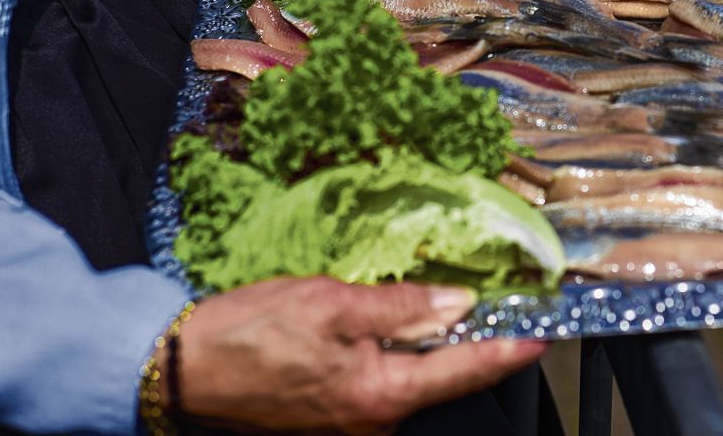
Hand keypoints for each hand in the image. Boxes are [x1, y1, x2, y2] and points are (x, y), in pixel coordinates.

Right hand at [157, 277, 545, 433]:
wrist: (181, 369)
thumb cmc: (252, 333)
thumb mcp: (333, 304)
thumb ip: (402, 307)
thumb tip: (459, 305)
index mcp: (380, 395)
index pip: (465, 370)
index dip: (507, 349)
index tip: (541, 333)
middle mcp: (373, 420)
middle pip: (442, 377)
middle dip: (469, 340)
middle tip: (495, 300)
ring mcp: (352, 422)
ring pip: (411, 377)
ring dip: (430, 342)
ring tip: (439, 303)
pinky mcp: (332, 415)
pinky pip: (381, 381)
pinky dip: (396, 352)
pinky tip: (390, 322)